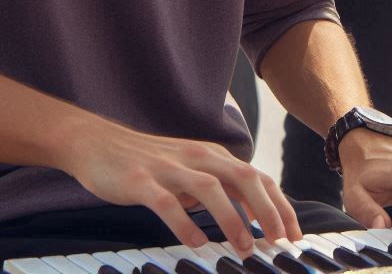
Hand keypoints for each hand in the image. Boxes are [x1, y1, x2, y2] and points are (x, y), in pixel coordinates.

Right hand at [62, 120, 299, 253]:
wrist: (99, 144)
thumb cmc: (150, 163)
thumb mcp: (191, 170)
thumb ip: (220, 188)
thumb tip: (254, 216)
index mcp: (212, 156)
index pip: (257, 178)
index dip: (279, 205)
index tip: (293, 234)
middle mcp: (197, 156)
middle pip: (243, 178)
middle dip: (267, 209)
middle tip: (280, 241)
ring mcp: (170, 167)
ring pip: (211, 188)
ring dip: (232, 218)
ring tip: (246, 247)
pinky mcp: (142, 181)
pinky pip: (167, 202)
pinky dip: (184, 223)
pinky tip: (196, 243)